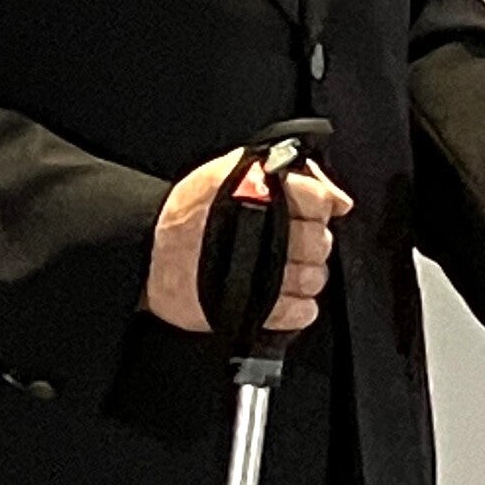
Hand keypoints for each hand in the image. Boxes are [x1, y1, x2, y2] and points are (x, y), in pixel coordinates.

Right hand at [147, 147, 350, 334]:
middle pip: (318, 242)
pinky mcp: (253, 309)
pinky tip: (285, 297)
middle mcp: (263, 232)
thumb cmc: (186, 213)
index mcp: (258, 192)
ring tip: (286, 270)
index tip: (309, 214)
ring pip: (313, 279)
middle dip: (311, 243)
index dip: (318, 208)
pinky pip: (299, 313)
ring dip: (306, 277)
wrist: (147, 253)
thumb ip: (290, 176)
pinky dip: (299, 308)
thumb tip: (337, 198)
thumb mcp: (232, 172)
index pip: (318, 201)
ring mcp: (260, 274)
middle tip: (294, 244)